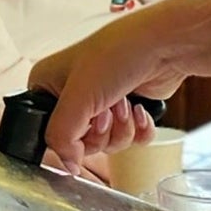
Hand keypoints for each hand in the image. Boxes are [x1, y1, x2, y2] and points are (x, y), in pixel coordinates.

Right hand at [28, 29, 167, 170]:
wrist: (163, 45)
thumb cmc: (116, 55)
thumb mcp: (77, 98)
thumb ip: (62, 137)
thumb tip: (67, 165)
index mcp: (49, 84)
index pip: (46, 131)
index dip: (68, 136)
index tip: (84, 124)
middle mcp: (72, 94)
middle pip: (80, 142)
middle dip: (100, 132)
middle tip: (106, 112)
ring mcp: (101, 102)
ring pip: (107, 143)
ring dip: (121, 130)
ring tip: (125, 104)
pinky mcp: (128, 109)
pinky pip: (130, 139)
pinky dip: (139, 130)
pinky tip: (140, 109)